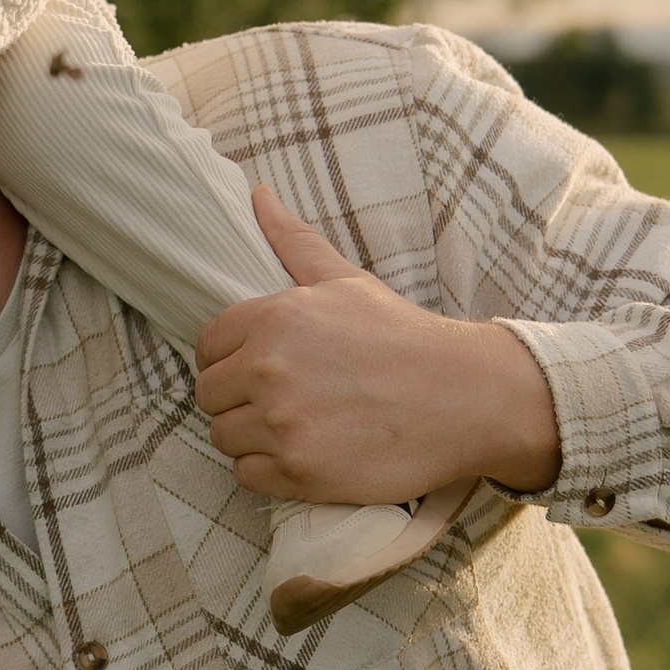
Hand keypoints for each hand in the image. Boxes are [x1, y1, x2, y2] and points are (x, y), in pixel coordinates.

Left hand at [193, 188, 560, 504]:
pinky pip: (247, 476)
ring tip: (294, 426)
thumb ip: (293, 242)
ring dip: (250, 436)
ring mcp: (283, 425)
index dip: (229, 357)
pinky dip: (268, 470)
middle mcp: (268, 371)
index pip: (207, 345)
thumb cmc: (402, 336)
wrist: (462, 397)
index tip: (260, 367)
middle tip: (282, 399)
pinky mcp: (299, 472)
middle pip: (209, 395)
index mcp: (274, 319)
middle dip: (237, 398)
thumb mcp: (346, 281)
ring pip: (223, 437)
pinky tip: (304, 453)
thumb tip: (257, 193)